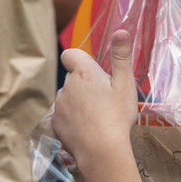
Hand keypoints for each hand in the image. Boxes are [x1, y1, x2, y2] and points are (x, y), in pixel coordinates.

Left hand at [51, 30, 137, 170]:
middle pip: (73, 79)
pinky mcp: (55, 124)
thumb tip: (120, 30)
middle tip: (105, 101)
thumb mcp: (125, 84)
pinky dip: (73, 120)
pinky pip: (64, 116)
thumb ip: (121, 57)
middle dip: (85, 85)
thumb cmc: (116, 115)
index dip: (79, 60)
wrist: (101, 151)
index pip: (70, 54)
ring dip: (79, 103)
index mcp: (83, 72)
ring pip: (68, 98)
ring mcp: (59, 105)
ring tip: (98, 118)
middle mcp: (66, 85)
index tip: (93, 72)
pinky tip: (88, 130)